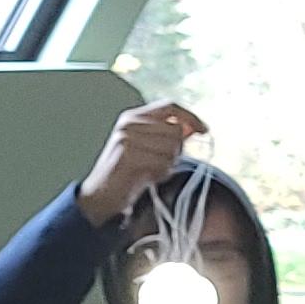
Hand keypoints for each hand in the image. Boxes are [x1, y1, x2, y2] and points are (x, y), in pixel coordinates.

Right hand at [77, 101, 205, 225]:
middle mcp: (129, 123)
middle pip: (175, 130)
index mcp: (133, 116)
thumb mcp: (147, 149)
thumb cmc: (126, 174)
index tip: (204, 130)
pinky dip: (160, 173)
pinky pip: (162, 162)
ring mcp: (126, 138)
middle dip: (176, 150)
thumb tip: (191, 127)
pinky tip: (148, 178)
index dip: (190, 117)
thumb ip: (167, 135)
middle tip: (163, 164)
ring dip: (168, 164)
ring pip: (172, 147)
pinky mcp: (127, 155)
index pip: (170, 107)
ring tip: (152, 171)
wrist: (99, 196)